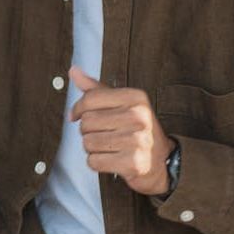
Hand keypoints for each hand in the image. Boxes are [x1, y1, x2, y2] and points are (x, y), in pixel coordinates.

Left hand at [69, 66, 175, 195]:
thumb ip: (95, 89)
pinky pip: (94, 161)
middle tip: (103, 134)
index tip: (76, 115)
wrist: (161, 161)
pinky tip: (111, 159)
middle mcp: (139, 116)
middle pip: (87, 122)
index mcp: (135, 97)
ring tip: (108, 146)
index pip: (90, 98)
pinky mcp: (133, 163)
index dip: (77, 109)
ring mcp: (137, 140)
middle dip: (87, 130)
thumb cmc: (135, 128)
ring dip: (92, 147)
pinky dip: (97, 162)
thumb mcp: (120, 104)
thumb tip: (73, 70)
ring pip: (88, 142)